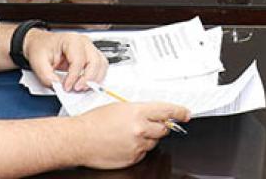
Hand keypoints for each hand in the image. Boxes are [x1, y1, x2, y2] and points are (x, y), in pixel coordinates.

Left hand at [24, 28, 107, 91]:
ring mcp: (89, 48)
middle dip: (88, 79)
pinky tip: (88, 83)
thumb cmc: (41, 48)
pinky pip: (100, 66)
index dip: (73, 77)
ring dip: (95, 78)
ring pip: (101, 64)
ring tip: (83, 88)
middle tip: (77, 89)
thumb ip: (46, 76)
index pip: (78, 60)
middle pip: (95, 61)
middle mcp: (84, 42)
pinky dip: (97, 76)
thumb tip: (57, 86)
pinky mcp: (91, 55)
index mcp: (71, 40)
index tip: (66, 88)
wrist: (40, 43)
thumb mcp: (38, 62)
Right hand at [73, 101, 190, 169]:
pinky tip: (124, 144)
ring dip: (147, 138)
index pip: (167, 111)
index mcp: (138, 112)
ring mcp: (137, 145)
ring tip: (129, 135)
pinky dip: (138, 149)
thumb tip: (153, 113)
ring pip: (153, 142)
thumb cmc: (94, 122)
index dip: (179, 112)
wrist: (79, 139)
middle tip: (149, 125)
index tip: (186, 114)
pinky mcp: (132, 158)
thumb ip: (140, 110)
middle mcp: (140, 129)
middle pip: (163, 129)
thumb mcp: (119, 107)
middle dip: (159, 126)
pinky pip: (143, 153)